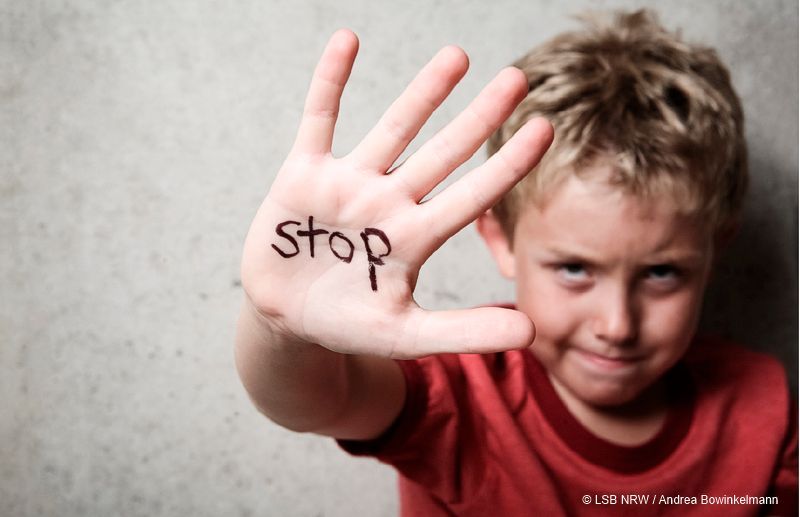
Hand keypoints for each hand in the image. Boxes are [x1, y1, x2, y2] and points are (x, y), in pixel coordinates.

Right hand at [241, 29, 551, 358]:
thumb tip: (531, 334)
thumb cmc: (348, 324)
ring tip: (457, 56)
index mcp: (415, 238)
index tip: (544, 128)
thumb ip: (462, 332)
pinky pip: (319, 120)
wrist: (286, 318)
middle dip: (478, 118)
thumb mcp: (404, 335)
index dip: (506, 164)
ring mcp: (348, 185)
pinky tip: (348, 40)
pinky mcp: (304, 174)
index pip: (471, 195)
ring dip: (422, 94)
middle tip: (517, 78)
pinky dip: (331, 82)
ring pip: (392, 129)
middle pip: (442, 152)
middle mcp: (389, 202)